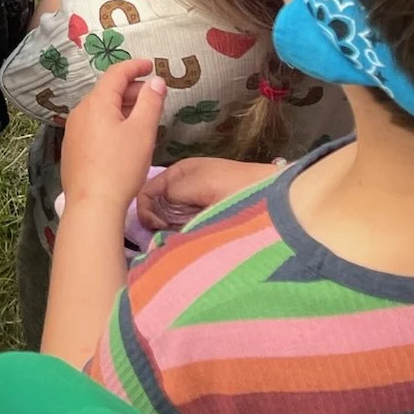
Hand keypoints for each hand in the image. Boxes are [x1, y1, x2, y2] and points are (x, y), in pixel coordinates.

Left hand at [58, 59, 167, 218]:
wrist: (92, 204)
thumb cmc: (121, 166)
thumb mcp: (142, 132)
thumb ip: (150, 102)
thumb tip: (156, 80)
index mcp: (96, 102)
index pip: (116, 73)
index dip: (135, 66)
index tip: (151, 66)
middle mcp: (80, 111)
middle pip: (107, 91)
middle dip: (131, 89)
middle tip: (153, 97)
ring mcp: (73, 130)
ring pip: (100, 109)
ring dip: (122, 107)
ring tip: (142, 117)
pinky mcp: (72, 148)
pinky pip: (93, 125)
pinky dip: (111, 122)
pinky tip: (123, 137)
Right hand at [136, 155, 278, 231]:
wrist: (268, 194)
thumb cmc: (231, 184)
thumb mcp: (192, 184)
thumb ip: (169, 194)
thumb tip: (156, 215)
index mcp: (178, 172)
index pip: (146, 192)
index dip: (145, 210)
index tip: (157, 227)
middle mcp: (184, 187)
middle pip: (156, 207)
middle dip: (157, 223)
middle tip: (167, 237)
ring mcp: (196, 204)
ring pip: (170, 220)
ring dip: (171, 231)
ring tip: (181, 240)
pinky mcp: (208, 218)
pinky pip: (186, 228)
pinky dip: (184, 235)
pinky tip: (191, 240)